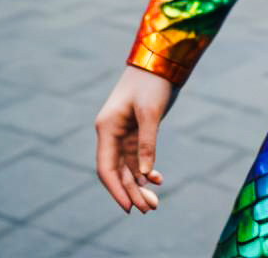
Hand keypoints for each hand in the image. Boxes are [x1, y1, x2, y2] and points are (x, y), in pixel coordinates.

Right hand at [95, 65, 178, 213]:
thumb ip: (147, 142)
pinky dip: (146, 169)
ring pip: (128, 166)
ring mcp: (123, 131)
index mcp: (107, 127)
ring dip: (140, 184)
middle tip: (149, 209)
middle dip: (131, 192)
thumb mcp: (151, 111)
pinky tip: (157, 179)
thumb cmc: (152, 81)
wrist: (161, 59)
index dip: (115, 190)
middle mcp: (112, 132)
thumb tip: (144, 174)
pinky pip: (137, 156)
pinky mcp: (137, 129)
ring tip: (155, 202)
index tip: (128, 208)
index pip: (106, 167)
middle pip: (118, 170)